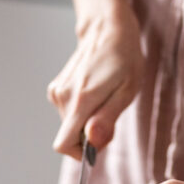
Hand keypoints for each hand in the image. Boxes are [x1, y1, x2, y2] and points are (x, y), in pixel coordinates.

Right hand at [48, 12, 142, 158]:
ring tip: (105, 97)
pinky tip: (95, 91)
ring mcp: (57, 92)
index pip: (63, 145)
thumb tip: (93, 143)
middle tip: (110, 110)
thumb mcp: (126, 92)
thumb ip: (108, 119)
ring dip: (88, 120)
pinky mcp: (57, 89)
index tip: (100, 139)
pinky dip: (83, 110)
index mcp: (79, 101)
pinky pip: (69, 113)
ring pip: (70, 124)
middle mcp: (62, 98)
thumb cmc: (123, 59)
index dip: (81, 152)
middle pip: (70, 136)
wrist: (107, 30)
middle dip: (90, 134)